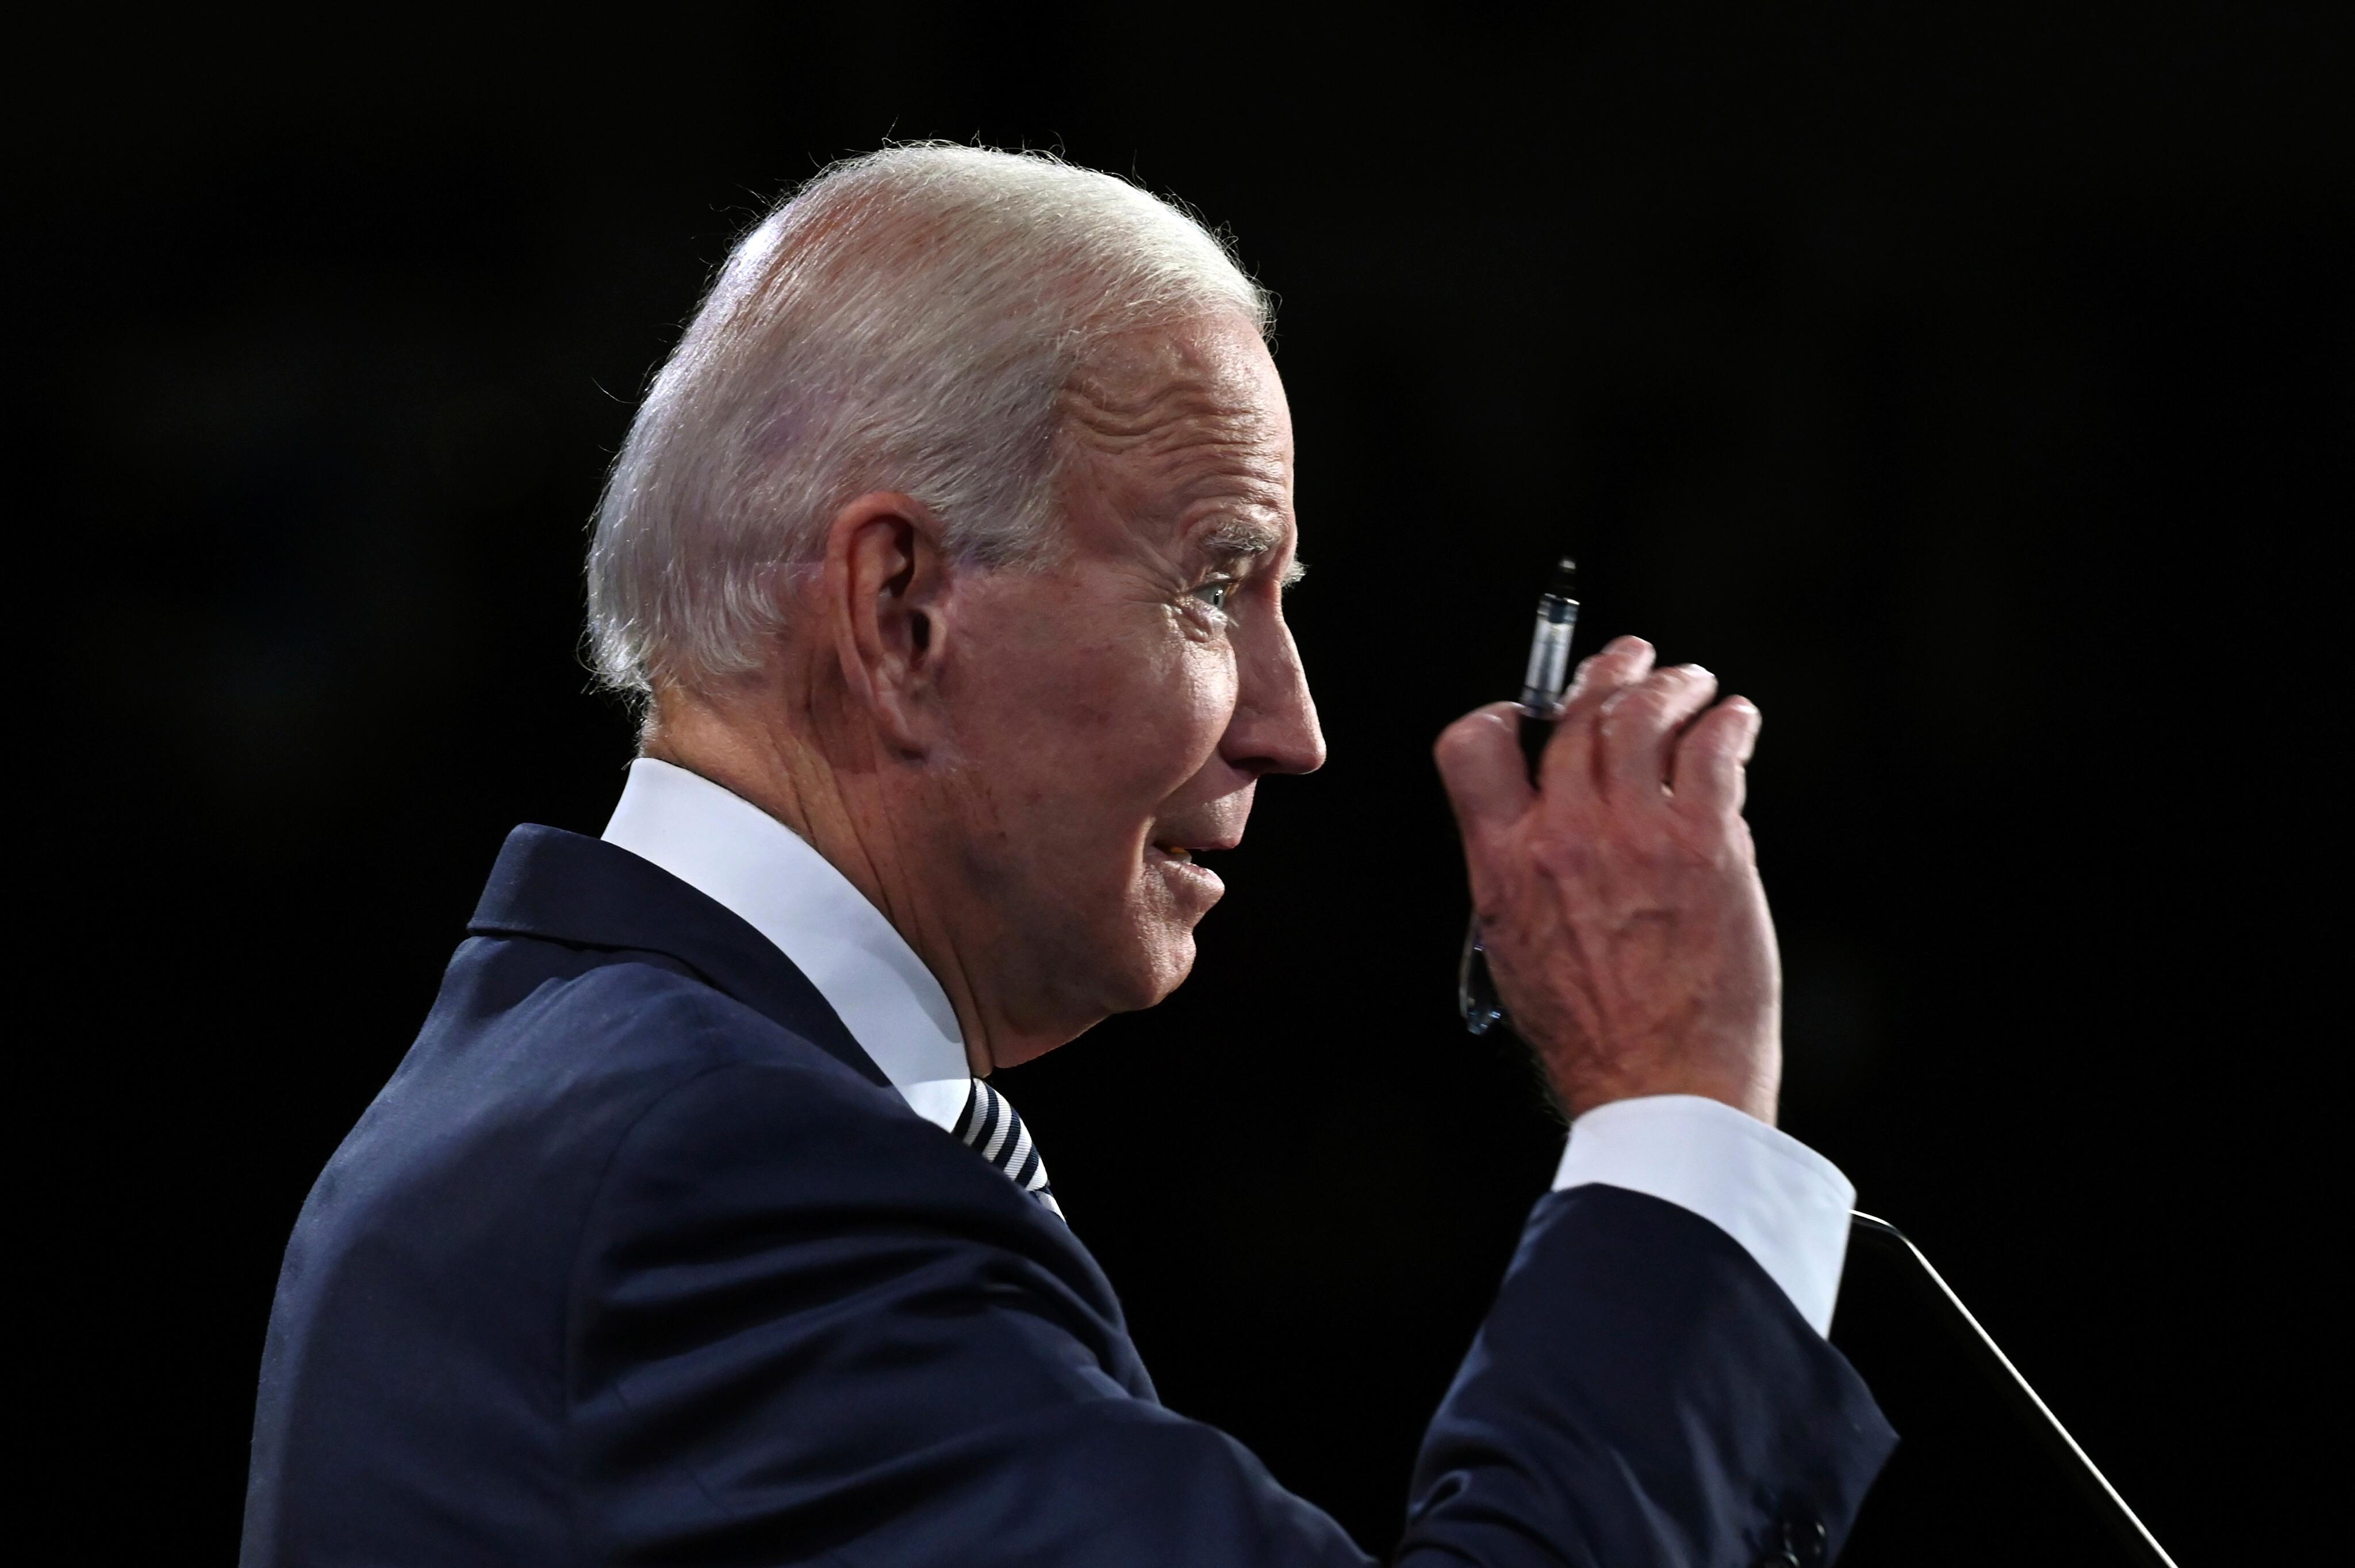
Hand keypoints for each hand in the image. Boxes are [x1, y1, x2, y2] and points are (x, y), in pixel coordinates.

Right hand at [1433, 636, 1780, 1123]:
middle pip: (1575, 714)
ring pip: (1643, 714)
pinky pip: (1714, 751)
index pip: (1475, 745)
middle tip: (1631, 660)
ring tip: (1690, 683)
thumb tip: (1549, 813)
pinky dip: (1726, 722)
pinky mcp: (1708, 846)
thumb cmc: (1592, 1035)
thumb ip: (1520, 871)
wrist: (1662, 1087)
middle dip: (1605, 672)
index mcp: (1503, 863)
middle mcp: (1563, 837)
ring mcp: (1638, 836)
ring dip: (1669, 684)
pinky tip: (1734, 721)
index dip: (1507, 714)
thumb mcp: (1515, 947)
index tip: (1535, 711)